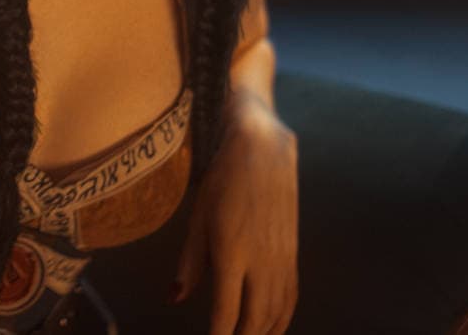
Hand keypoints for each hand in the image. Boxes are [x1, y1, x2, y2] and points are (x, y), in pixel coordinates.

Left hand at [173, 90, 298, 334]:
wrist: (263, 150)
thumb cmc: (222, 181)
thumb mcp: (198, 218)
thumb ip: (189, 262)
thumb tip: (175, 298)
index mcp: (232, 253)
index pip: (226, 312)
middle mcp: (261, 261)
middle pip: (255, 319)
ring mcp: (282, 258)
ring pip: (277, 312)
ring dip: (263, 332)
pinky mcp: (293, 252)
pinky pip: (291, 295)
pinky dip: (282, 317)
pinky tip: (271, 325)